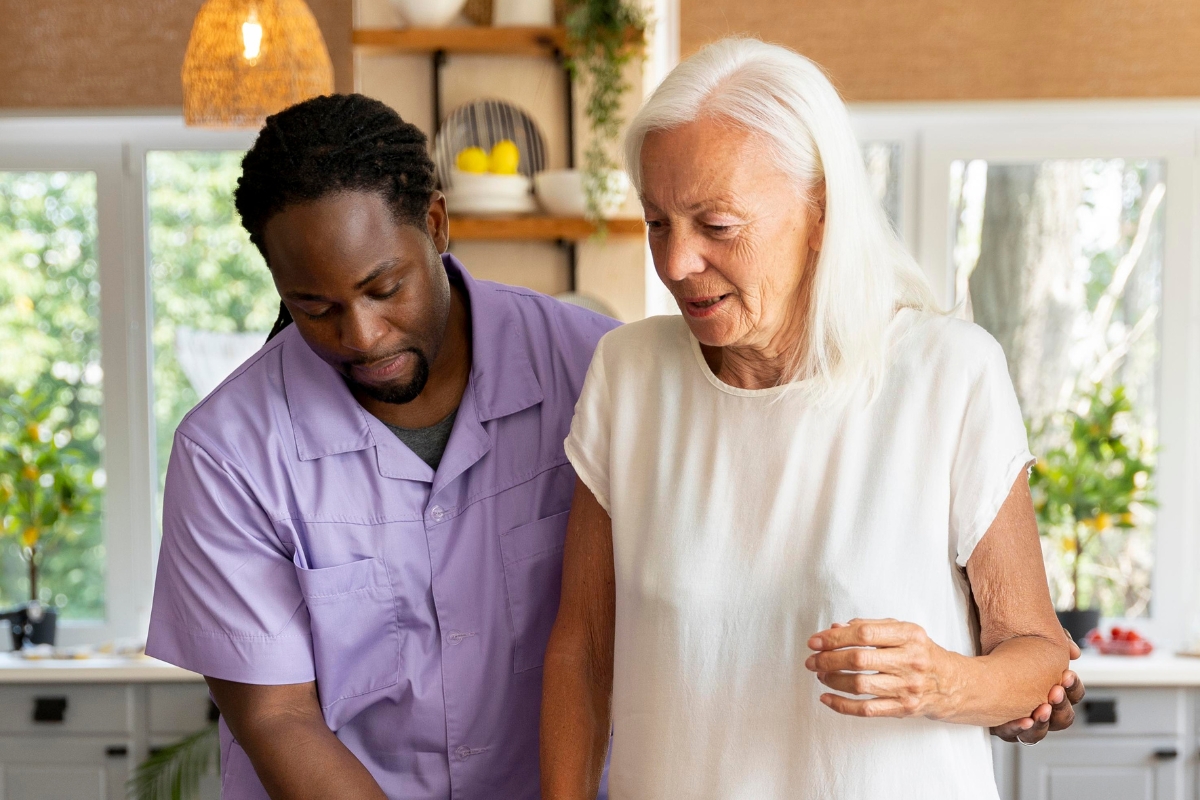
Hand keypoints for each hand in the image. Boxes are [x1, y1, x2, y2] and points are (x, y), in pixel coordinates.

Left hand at [804, 619, 962, 719]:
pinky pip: (867, 709)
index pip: (863, 634)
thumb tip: (834, 628)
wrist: (953, 683)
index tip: (815, 641)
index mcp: (909, 635)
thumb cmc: (921, 652)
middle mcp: (910, 660)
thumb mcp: (902, 631)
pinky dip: (842, 705)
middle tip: (812, 660)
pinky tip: (827, 698)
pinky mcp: (904, 708)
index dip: (834, 638)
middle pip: (858, 659)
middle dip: (828, 659)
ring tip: (821, 675)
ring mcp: (908, 686)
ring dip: (833, 680)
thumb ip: (869, 627)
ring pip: (860, 685)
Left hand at [991, 627, 1085, 742]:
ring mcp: (1021, 719)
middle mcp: (1039, 708)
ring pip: (1040, 732)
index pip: (1074, 695)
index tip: (1067, 675)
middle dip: (1061, 706)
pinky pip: (1014, 735)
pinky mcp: (1001, 725)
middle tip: (1055, 691)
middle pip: (1063, 719)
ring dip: (1043, 722)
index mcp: (1052, 690)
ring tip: (1041, 708)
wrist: (973, 659)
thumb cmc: (1005, 649)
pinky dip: (1019, 729)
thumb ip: (1056, 642)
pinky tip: (1022, 719)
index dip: (1074, 688)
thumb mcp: (1032, 641)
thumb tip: (1073, 651)